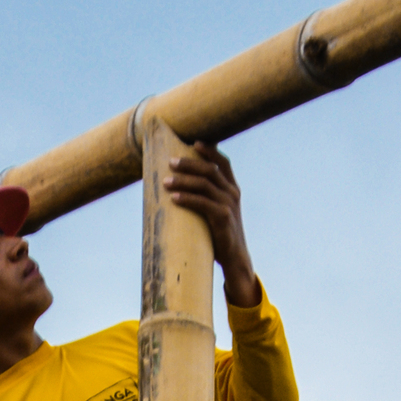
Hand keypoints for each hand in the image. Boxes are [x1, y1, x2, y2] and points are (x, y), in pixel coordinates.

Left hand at [164, 143, 260, 306]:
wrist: (235, 258)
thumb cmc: (221, 235)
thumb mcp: (218, 212)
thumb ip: (208, 198)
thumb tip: (183, 189)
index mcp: (232, 189)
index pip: (223, 163)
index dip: (209, 151)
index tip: (194, 142)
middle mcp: (232, 193)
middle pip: (209, 170)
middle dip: (189, 163)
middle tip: (170, 162)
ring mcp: (229, 205)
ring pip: (204, 184)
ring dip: (183, 181)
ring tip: (165, 182)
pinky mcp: (223, 217)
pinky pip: (202, 203)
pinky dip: (187, 199)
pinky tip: (173, 198)